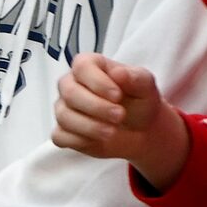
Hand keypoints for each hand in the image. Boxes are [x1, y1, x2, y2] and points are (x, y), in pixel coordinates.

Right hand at [53, 53, 190, 189]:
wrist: (141, 130)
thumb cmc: (139, 100)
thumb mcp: (145, 85)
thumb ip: (135, 77)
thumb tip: (118, 73)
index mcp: (89, 65)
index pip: (81, 67)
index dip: (98, 82)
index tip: (118, 96)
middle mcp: (71, 83)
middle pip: (70, 92)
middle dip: (96, 107)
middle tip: (120, 115)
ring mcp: (65, 107)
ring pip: (64, 116)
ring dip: (90, 126)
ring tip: (112, 131)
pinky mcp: (64, 131)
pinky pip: (61, 136)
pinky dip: (79, 140)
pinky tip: (99, 139)